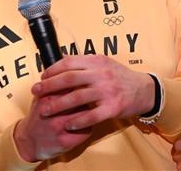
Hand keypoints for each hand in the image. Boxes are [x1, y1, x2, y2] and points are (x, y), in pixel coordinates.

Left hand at [14, 55, 154, 160]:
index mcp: (97, 61)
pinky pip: (91, 115)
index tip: (42, 76)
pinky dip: (77, 120)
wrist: (144, 90)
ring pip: (77, 97)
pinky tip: (68, 123)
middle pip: (69, 78)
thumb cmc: (120, 77)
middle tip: (36, 91)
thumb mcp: (104, 63)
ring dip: (58, 105)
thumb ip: (83, 62)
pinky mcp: (113, 107)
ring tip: (45, 110)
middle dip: (49, 85)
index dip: (52, 69)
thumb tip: (61, 57)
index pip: (69, 62)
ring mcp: (108, 91)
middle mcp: (102, 74)